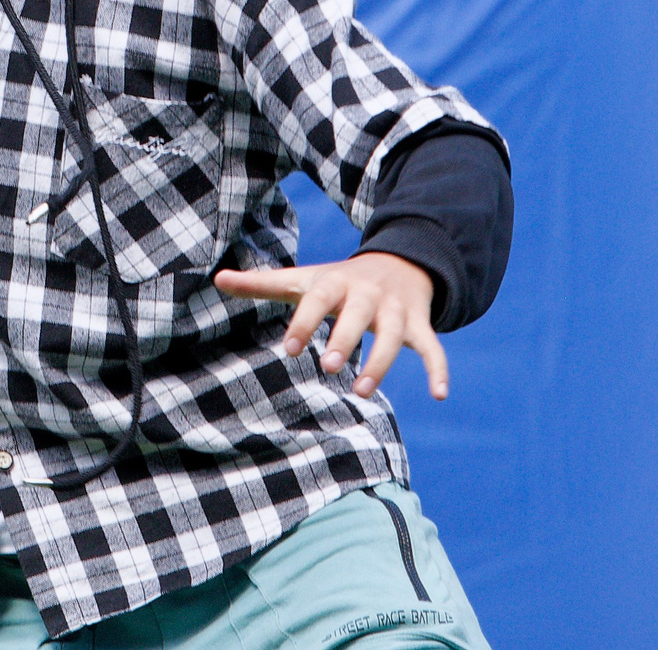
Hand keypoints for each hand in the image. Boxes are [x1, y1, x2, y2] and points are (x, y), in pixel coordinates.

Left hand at [213, 251, 448, 400]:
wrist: (397, 262)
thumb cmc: (337, 281)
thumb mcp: (302, 279)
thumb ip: (261, 283)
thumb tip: (217, 279)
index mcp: (334, 282)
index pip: (317, 300)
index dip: (304, 322)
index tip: (290, 349)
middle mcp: (367, 294)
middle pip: (357, 317)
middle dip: (344, 340)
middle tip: (327, 366)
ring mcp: (396, 310)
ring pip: (394, 336)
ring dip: (380, 363)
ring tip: (359, 391)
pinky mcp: (420, 324)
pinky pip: (433, 347)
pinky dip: (439, 369)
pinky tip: (440, 395)